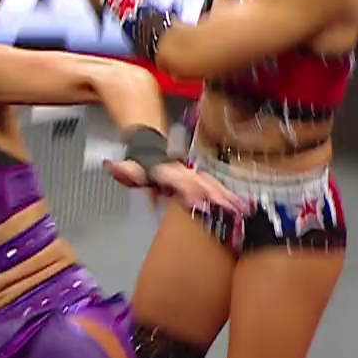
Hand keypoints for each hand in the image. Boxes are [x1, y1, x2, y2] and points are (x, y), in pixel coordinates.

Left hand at [106, 159, 240, 212]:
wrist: (152, 147)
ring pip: (213, 185)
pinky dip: (231, 197)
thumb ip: (124, 170)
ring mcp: (194, 174)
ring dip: (228, 198)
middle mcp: (184, 172)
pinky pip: (218, 188)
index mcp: (167, 170)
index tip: (198, 203)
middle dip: (216, 197)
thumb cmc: (141, 164)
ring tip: (242, 210)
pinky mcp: (201, 179)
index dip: (189, 191)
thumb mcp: (129, 166)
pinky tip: (244, 206)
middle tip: (229, 211)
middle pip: (202, 184)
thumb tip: (113, 166)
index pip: (179, 181)